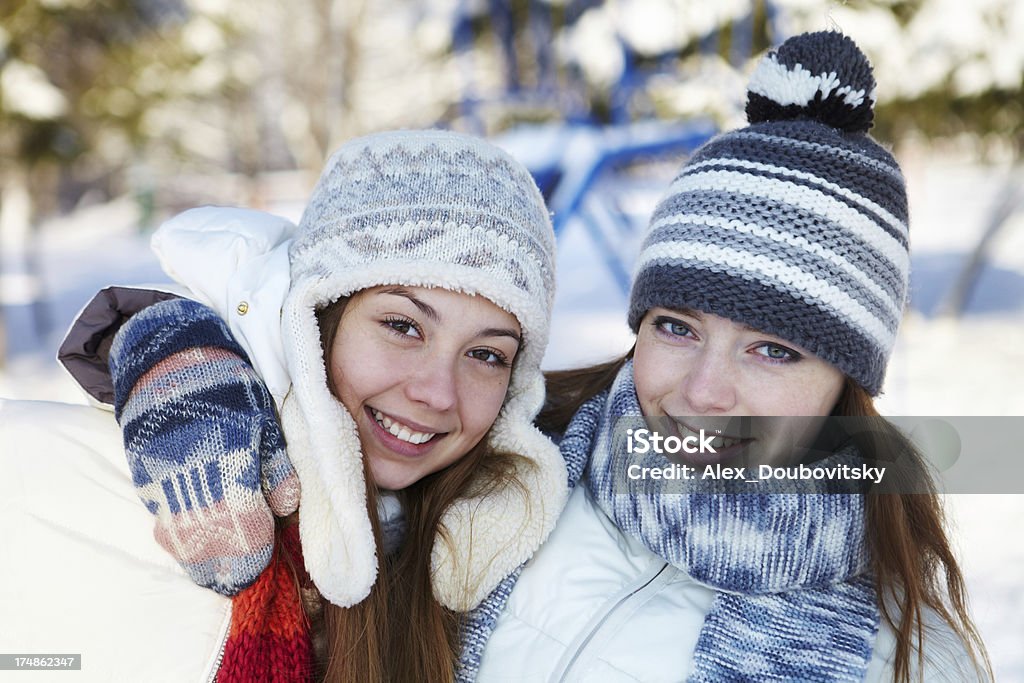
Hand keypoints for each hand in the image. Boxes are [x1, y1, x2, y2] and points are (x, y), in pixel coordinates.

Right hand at [109, 298, 299, 594]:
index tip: (264, 566)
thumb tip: (287, 506)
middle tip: (241, 580)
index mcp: (230, 465)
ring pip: (180, 542)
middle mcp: (192, 482)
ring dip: (201, 560)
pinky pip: (162, 522)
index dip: (255, 557)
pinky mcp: (142, 481)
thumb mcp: (264, 419)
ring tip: (220, 570)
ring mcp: (161, 484)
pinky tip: (196, 540)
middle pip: (209, 548)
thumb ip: (276, 465)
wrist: (166, 361)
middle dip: (226, 570)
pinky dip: (179, 538)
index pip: (245, 531)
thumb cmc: (226, 388)